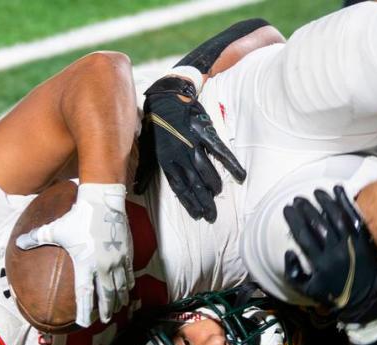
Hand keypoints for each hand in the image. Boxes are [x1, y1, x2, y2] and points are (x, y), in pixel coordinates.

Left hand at [16, 183, 134, 325]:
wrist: (102, 203)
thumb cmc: (77, 218)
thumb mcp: (54, 229)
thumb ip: (36, 238)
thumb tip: (19, 243)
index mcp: (85, 265)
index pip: (85, 294)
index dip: (84, 311)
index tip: (83, 322)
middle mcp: (102, 266)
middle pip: (106, 295)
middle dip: (105, 310)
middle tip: (103, 320)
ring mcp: (116, 261)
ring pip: (120, 287)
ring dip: (118, 300)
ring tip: (116, 308)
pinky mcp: (126, 253)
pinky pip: (128, 274)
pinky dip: (127, 284)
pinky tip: (127, 290)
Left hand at [134, 75, 245, 221]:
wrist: (166, 96)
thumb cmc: (155, 124)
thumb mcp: (146, 148)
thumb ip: (144, 171)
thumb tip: (137, 190)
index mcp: (166, 160)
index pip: (179, 187)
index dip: (189, 202)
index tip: (198, 215)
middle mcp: (180, 155)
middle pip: (194, 183)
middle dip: (203, 201)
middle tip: (212, 216)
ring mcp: (193, 143)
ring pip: (206, 170)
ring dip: (213, 185)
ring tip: (218, 195)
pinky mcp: (205, 132)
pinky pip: (220, 151)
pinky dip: (231, 164)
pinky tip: (240, 175)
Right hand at [283, 186, 376, 323]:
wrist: (363, 301)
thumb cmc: (332, 295)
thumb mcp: (307, 290)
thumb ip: (293, 272)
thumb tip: (288, 252)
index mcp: (320, 263)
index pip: (303, 235)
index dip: (293, 220)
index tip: (286, 209)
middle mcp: (336, 251)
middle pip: (318, 223)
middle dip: (306, 208)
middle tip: (297, 199)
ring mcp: (352, 244)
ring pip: (337, 216)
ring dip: (325, 201)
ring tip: (316, 192)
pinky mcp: (365, 239)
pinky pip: (355, 217)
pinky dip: (347, 202)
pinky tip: (339, 190)